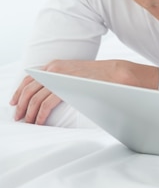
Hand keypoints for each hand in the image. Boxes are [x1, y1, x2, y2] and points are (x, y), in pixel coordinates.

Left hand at [10, 59, 156, 124]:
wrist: (114, 74)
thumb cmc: (98, 78)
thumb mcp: (75, 75)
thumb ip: (61, 81)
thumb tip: (51, 95)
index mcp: (55, 66)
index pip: (29, 78)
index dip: (19, 91)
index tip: (15, 103)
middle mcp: (53, 69)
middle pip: (28, 88)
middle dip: (21, 105)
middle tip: (19, 116)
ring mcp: (58, 77)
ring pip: (34, 98)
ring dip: (30, 112)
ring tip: (29, 122)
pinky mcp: (64, 87)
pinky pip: (45, 103)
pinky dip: (40, 115)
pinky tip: (40, 121)